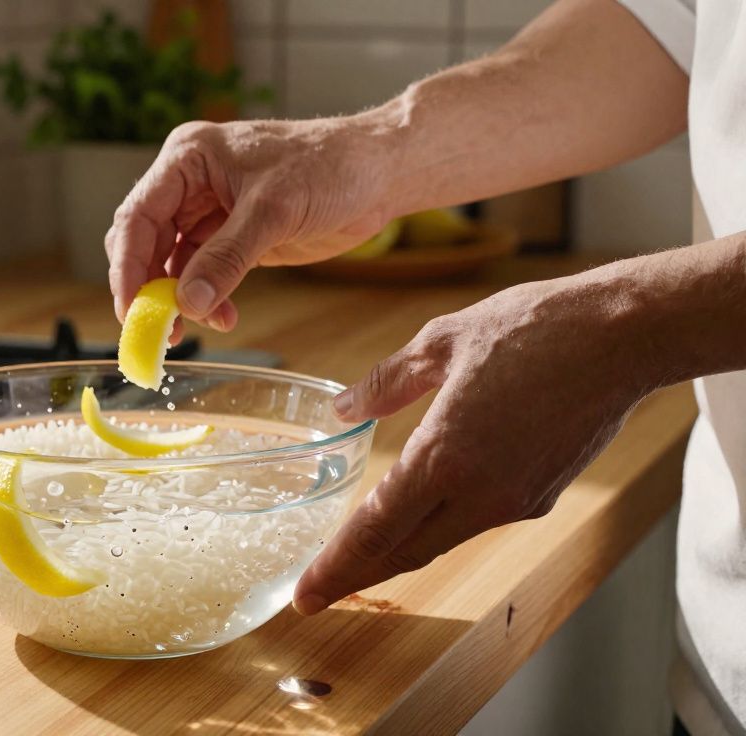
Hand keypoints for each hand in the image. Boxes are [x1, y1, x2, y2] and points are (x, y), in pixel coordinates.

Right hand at [104, 118, 394, 333]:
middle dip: (149, 288)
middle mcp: (190, 183)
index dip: (127, 266)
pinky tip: (224, 317)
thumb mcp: (274, 211)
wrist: (380, 173)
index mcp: (188, 158)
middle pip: (145, 242)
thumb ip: (227, 257)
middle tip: (156, 331)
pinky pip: (201, 274)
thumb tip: (187, 303)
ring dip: (180, 300)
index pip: (137, 215)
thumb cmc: (331, 166)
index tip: (132, 309)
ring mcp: (209, 211)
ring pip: (171, 263)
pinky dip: (206, 300)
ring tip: (200, 328)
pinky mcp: (232, 237)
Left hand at [293, 271, 652, 614]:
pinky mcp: (540, 497)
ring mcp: (514, 500)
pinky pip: (473, 521)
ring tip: (355, 559)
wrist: (623, 337)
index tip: (304, 596)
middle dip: (355, 576)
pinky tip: (418, 517)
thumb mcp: (441, 342)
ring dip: (395, 553)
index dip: (336, 567)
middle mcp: (480, 492)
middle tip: (315, 593)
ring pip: (439, 540)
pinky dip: (437, 527)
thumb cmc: (533, 328)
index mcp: (445, 455)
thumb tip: (344, 409)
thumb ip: (386, 382)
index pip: (375, 530)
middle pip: (404, 552)